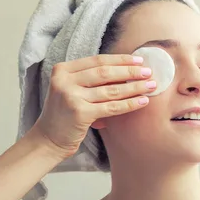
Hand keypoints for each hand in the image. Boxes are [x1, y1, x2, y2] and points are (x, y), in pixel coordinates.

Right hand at [31, 54, 154, 157]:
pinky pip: (111, 107)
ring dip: (134, 87)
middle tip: (149, 72)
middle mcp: (64, 81)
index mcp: (62, 70)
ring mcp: (71, 97)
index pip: (97, 60)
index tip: (139, 60)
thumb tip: (127, 70)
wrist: (48, 139)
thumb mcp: (72, 90)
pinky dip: (130, 104)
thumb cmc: (65, 114)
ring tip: (151, 85)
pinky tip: (143, 101)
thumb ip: (91, 80)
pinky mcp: (79, 113)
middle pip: (105, 72)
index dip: (120, 59)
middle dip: (130, 71)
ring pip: (111, 90)